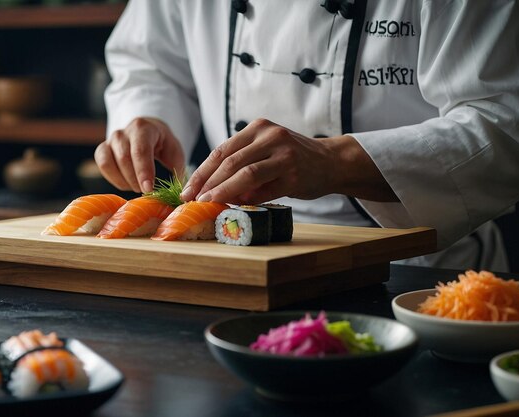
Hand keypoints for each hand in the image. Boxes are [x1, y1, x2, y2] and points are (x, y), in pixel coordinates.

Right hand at [95, 117, 184, 192]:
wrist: (147, 131)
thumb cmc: (162, 143)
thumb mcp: (174, 152)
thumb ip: (177, 170)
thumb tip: (180, 193)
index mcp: (143, 128)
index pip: (140, 150)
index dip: (143, 171)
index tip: (148, 189)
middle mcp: (124, 132)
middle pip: (124, 158)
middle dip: (135, 179)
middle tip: (146, 191)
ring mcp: (110, 139)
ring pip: (109, 162)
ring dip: (123, 180)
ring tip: (137, 187)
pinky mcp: (102, 149)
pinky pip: (102, 166)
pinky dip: (113, 179)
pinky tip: (126, 184)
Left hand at [180, 118, 397, 203]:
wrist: (331, 161)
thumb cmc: (293, 158)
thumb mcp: (266, 150)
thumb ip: (241, 163)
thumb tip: (210, 188)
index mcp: (258, 127)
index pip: (222, 151)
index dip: (202, 171)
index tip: (187, 189)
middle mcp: (270, 136)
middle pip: (230, 161)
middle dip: (207, 182)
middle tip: (192, 200)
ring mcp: (284, 154)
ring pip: (245, 174)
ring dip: (223, 191)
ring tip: (207, 203)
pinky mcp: (294, 174)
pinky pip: (265, 189)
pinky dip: (248, 200)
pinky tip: (236, 207)